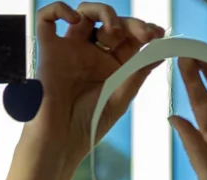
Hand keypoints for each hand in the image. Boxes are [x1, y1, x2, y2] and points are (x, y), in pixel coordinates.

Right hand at [31, 2, 165, 168]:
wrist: (61, 141)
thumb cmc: (89, 126)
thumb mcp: (120, 99)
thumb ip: (137, 74)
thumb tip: (159, 53)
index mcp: (110, 66)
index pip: (128, 39)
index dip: (143, 31)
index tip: (158, 34)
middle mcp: (91, 54)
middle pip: (110, 23)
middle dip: (130, 24)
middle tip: (144, 34)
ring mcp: (70, 49)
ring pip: (84, 12)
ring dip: (102, 12)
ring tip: (114, 31)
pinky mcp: (49, 49)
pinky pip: (47, 18)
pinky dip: (59, 9)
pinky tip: (75, 19)